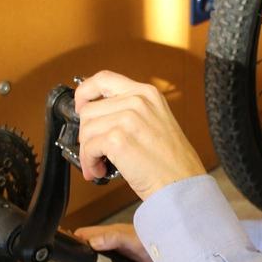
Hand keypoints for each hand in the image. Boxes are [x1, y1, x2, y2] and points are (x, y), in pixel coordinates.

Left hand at [73, 71, 204, 200]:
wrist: (181, 182)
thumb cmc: (171, 161)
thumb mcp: (156, 121)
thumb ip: (131, 111)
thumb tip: (98, 117)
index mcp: (147, 93)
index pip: (104, 79)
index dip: (85, 92)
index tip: (81, 106)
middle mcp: (137, 101)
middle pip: (90, 110)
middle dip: (87, 134)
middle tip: (95, 150)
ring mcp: (128, 118)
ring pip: (86, 129)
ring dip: (88, 151)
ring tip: (99, 164)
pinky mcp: (118, 139)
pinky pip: (88, 147)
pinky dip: (90, 162)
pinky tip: (100, 170)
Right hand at [73, 223, 155, 261]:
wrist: (175, 256)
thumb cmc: (154, 242)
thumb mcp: (132, 239)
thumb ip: (113, 238)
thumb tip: (91, 242)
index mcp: (110, 235)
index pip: (84, 236)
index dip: (74, 244)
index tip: (68, 257)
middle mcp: (112, 245)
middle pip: (89, 253)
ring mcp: (119, 258)